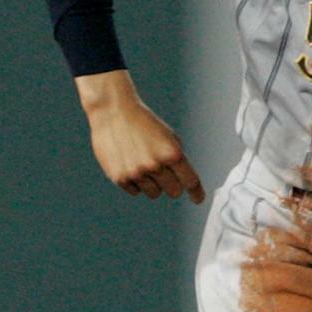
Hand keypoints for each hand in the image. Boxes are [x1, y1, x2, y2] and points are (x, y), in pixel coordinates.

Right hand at [74, 71, 203, 202]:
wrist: (113, 112)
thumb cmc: (142, 122)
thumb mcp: (167, 136)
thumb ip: (176, 158)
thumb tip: (181, 180)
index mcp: (171, 153)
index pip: (189, 180)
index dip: (196, 192)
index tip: (198, 199)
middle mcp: (155, 165)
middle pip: (173, 191)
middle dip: (172, 184)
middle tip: (164, 173)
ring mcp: (136, 173)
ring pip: (154, 193)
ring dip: (152, 183)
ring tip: (143, 164)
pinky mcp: (120, 177)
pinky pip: (135, 191)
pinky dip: (135, 182)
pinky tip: (130, 164)